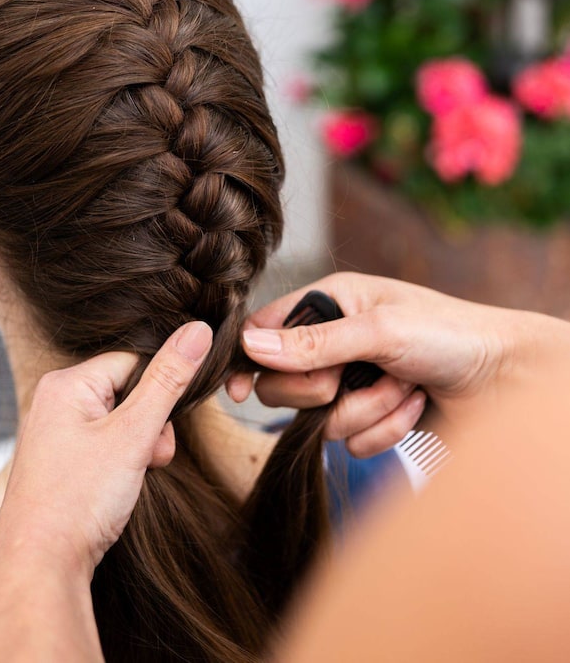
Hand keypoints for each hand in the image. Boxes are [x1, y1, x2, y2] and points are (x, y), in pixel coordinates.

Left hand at [0, 319, 212, 575]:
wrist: (40, 567)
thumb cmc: (77, 500)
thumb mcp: (134, 434)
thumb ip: (168, 380)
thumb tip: (197, 329)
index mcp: (64, 383)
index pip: (133, 360)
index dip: (158, 392)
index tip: (163, 427)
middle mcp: (52, 402)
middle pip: (125, 392)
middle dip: (149, 426)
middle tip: (148, 458)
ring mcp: (52, 434)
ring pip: (117, 422)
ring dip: (138, 447)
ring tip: (132, 477)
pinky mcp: (57, 463)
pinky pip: (101, 445)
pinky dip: (119, 463)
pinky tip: (115, 490)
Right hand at [229, 272, 569, 456]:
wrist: (508, 381)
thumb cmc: (450, 334)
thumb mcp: (378, 330)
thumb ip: (312, 343)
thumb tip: (249, 346)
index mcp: (332, 302)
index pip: (267, 330)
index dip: (248, 359)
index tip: (238, 390)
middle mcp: (337, 342)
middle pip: (285, 384)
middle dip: (322, 390)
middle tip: (352, 376)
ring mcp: (355, 382)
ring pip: (321, 420)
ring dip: (368, 409)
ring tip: (406, 386)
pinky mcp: (374, 417)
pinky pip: (354, 443)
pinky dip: (387, 429)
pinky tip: (417, 405)